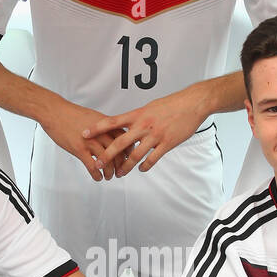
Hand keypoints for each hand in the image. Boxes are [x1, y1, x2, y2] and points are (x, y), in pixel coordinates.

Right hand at [38, 93, 124, 180]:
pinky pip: (93, 167)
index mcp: (106, 125)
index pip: (125, 140)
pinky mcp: (80, 149)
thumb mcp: (94, 117)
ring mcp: (91, 142)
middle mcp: (101, 133)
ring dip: (110, 173)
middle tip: (120, 172)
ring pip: (107, 162)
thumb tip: (111, 136)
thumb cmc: (72, 114)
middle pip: (119, 153)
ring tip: (108, 176)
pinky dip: (97, 175)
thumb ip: (104, 127)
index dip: (128, 152)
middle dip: (121, 166)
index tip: (128, 159)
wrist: (55, 112)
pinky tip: (97, 177)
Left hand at [83, 88, 206, 176]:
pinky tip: (141, 169)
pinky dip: (145, 166)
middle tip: (97, 164)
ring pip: (135, 154)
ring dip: (126, 166)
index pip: (112, 122)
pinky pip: (153, 158)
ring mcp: (155, 135)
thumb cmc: (171, 104)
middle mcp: (144, 125)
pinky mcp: (167, 143)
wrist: (192, 103)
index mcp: (138, 114)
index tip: (84, 134)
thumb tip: (125, 124)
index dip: (97, 128)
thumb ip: (137, 117)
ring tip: (119, 173)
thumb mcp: (150, 107)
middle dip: (107, 155)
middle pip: (120, 142)